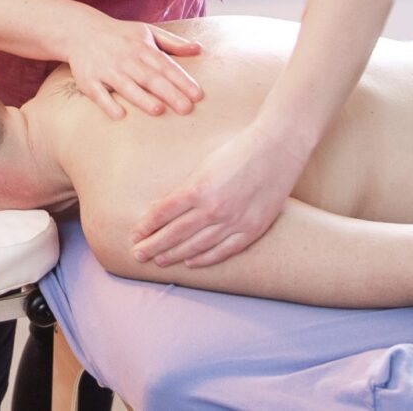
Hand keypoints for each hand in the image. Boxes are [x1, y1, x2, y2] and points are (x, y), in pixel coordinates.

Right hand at [66, 17, 202, 119]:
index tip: (197, 95)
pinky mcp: (88, 79)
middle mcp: (125, 58)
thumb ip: (172, 42)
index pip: (165, 65)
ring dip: (141, 98)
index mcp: (141, 47)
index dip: (182, 80)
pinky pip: (98, 93)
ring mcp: (106, 69)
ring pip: (126, 86)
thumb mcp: (146, 32)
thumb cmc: (120, 35)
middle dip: (168, 92)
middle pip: (149, 77)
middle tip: (186, 108)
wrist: (79, 30)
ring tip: (159, 110)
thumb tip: (199, 49)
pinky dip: (108, 104)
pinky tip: (120, 114)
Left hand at [131, 124, 308, 267]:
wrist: (277, 150)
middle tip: (137, 254)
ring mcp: (234, 222)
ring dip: (174, 254)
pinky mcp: (252, 229)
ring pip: (197, 246)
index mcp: (198, 189)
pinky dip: (205, 258)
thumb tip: (159, 208)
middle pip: (175, 234)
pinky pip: (224, 251)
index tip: (134, 234)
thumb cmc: (237, 151)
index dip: (147, 226)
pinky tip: (190, 262)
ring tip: (159, 260)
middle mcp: (213, 209)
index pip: (163, 213)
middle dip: (153, 246)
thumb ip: (184, 189)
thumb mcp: (204, 165)